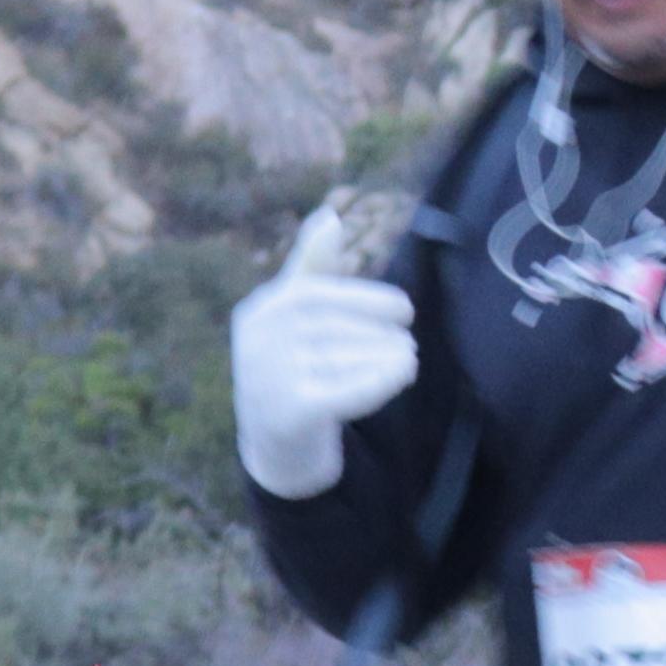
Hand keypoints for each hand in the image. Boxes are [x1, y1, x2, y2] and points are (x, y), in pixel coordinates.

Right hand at [228, 220, 416, 500]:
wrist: (277, 449)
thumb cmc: (294, 370)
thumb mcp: (296, 319)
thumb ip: (312, 269)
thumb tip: (330, 216)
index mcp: (257, 313)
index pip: (314, 295)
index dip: (364, 299)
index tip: (404, 309)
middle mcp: (255, 345)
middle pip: (328, 328)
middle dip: (375, 332)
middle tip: (409, 340)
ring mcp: (266, 381)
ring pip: (338, 359)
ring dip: (382, 357)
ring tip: (409, 359)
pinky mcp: (288, 415)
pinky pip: (340, 392)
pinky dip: (376, 383)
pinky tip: (402, 375)